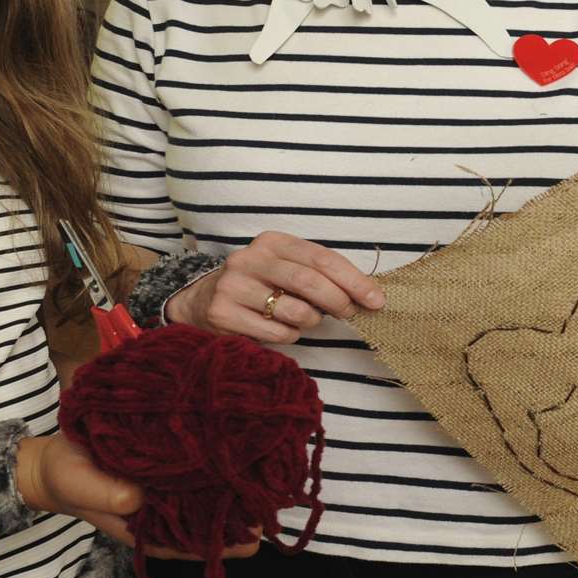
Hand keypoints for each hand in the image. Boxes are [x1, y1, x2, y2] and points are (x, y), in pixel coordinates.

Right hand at [16, 435, 258, 560]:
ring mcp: (166, 484)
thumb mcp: (80, 486)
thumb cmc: (69, 479)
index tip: (253, 534)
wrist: (55, 460)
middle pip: (207, 517)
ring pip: (206, 491)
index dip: (222, 541)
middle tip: (271, 498)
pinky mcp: (165, 460)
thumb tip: (139, 496)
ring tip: (267, 472)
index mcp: (147, 526)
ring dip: (231, 483)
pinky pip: (194, 463)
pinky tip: (238, 446)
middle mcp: (164, 508)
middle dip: (237, 511)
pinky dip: (213, 458)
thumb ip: (107, 494)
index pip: (192, 542)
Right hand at [167, 230, 384, 344]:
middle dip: (338, 301)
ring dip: (311, 321)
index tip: (376, 299)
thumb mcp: (285, 268)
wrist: (202, 301)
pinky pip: (277, 333)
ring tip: (306, 319)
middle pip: (308, 281)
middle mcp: (250, 258)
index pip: (321, 257)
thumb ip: (319, 275)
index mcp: (272, 241)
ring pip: (294, 311)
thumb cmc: (259, 286)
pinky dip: (290, 335)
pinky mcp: (223, 313)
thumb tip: (366, 295)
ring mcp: (233, 286)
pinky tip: (281, 328)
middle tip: (352, 314)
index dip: (353, 279)